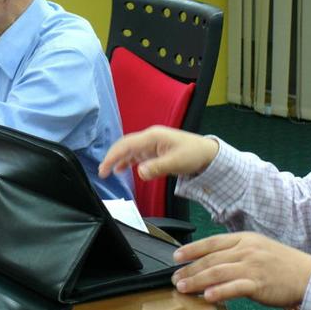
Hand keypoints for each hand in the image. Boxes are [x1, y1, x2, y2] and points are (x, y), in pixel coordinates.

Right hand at [98, 126, 218, 180]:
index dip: (113, 156)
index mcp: (153, 136)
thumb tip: (139, 172)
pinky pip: (137, 153)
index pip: (126, 144)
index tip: (104, 168)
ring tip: (108, 171)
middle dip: (112, 157)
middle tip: (102, 171)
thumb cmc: (194, 154)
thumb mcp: (176, 162)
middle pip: (125, 145)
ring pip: (130, 149)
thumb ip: (156, 167)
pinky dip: (128, 160)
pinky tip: (122, 168)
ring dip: (118, 159)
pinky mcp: (156, 149)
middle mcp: (150, 137)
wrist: (208, 153)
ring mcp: (152, 143)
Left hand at [171, 232, 310, 306]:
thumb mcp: (258, 248)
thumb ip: (236, 252)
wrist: (308, 275)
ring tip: (183, 287)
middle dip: (190, 269)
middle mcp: (246, 250)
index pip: (211, 242)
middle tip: (175, 278)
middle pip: (211, 259)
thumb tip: (213, 261)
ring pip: (218, 272)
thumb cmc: (283, 264)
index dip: (191, 249)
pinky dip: (219, 292)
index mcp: (244, 239)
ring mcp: (252, 266)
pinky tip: (207, 297)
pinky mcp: (259, 283)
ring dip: (197, 280)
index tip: (176, 257)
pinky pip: (235, 288)